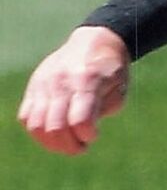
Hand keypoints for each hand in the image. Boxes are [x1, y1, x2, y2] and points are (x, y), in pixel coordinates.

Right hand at [17, 26, 130, 154]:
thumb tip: (82, 134)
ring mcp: (43, 84)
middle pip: (55, 127)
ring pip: (36, 125)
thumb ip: (101, 112)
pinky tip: (55, 131)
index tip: (94, 136)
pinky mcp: (34, 86)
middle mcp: (61, 82)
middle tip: (81, 147)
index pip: (80, 121)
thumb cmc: (111, 71)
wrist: (93, 42)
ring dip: (51, 143)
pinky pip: (25, 117)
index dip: (87, 136)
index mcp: (86, 82)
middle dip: (69, 146)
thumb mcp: (118, 91)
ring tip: (67, 142)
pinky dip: (38, 131)